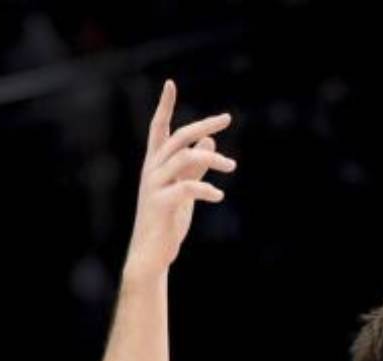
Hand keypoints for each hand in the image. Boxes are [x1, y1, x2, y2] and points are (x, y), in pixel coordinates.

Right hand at [124, 80, 236, 279]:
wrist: (152, 255)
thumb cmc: (167, 221)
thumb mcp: (185, 189)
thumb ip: (196, 166)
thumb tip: (210, 141)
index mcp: (155, 164)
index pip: (158, 129)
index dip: (164, 106)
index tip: (170, 84)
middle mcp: (151, 170)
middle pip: (178, 137)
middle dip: (203, 125)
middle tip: (227, 118)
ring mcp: (154, 186)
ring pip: (185, 157)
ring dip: (212, 159)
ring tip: (231, 167)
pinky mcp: (161, 204)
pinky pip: (187, 187)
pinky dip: (206, 189)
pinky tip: (218, 196)